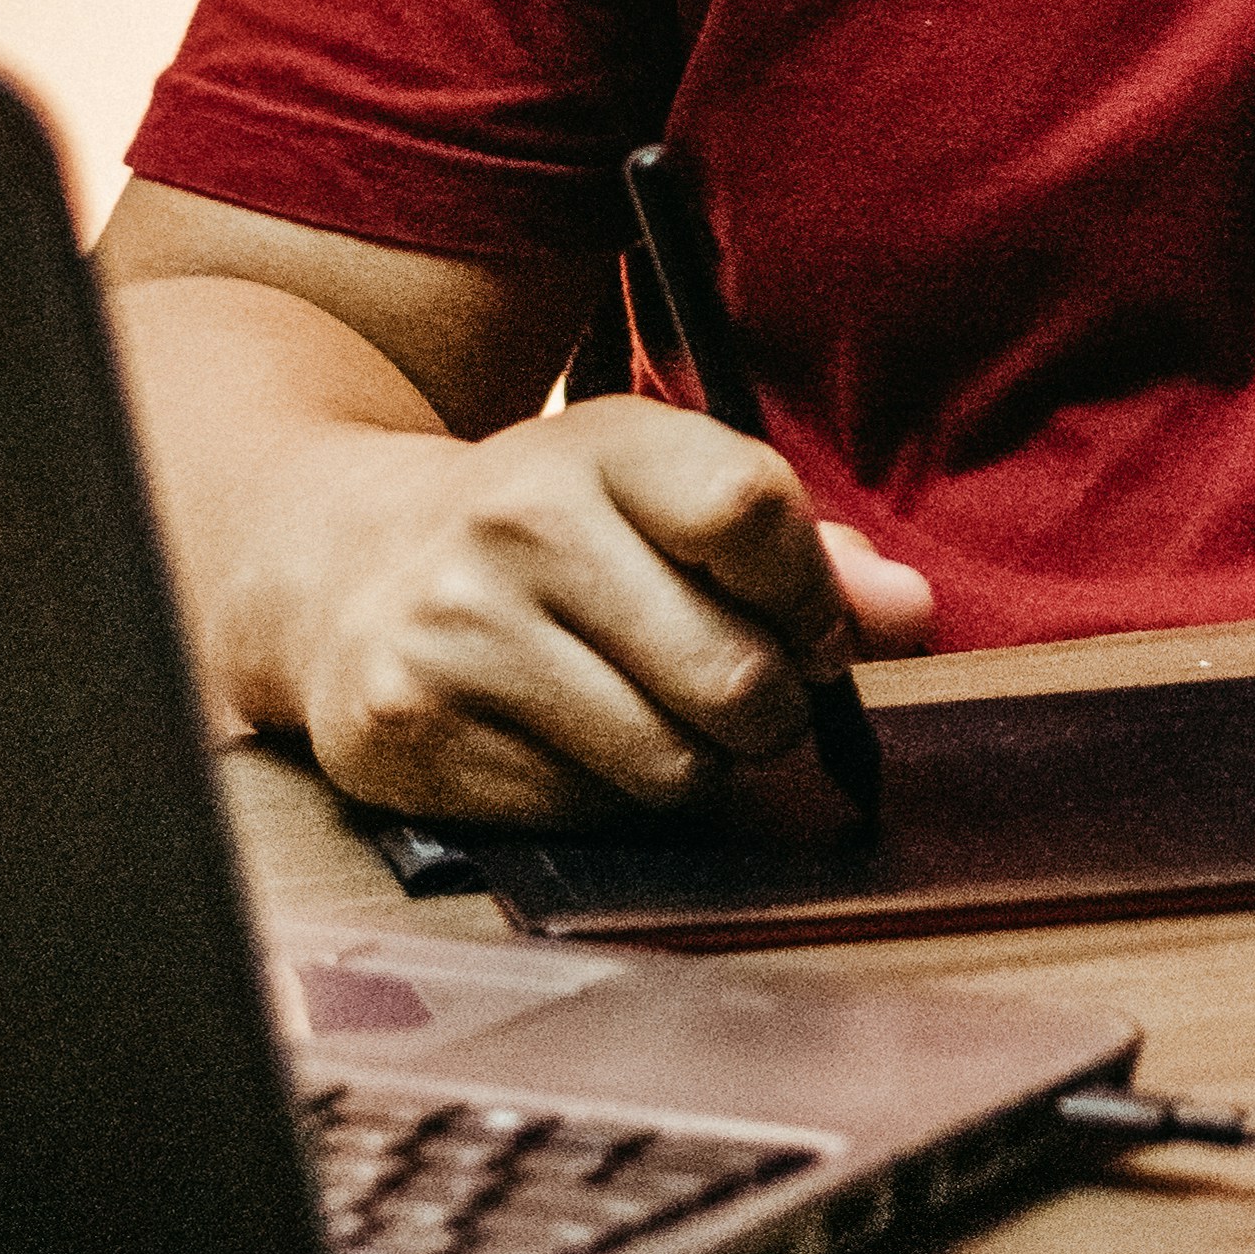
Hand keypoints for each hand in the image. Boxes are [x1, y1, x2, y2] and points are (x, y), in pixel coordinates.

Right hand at [283, 398, 934, 826]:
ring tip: (646, 712)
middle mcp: (519, 523)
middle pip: (734, 672)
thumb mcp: (666, 498)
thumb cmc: (550, 535)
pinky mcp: (411, 728)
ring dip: (692, 763)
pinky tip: (564, 740)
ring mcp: (456, 629)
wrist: (345, 563)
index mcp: (602, 441)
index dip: (813, 598)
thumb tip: (909, 613)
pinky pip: (585, 813)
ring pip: (671, 765)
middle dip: (767, 708)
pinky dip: (603, 796)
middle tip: (734, 692)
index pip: (752, 511)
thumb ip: (804, 555)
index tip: (807, 627)